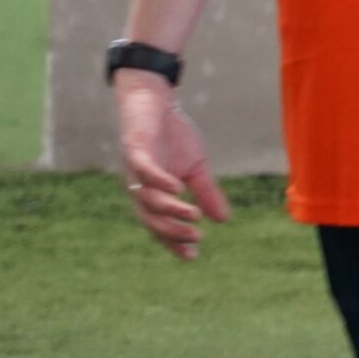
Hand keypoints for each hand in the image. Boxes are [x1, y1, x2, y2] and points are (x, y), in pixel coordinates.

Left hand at [114, 74, 230, 259]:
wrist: (154, 101)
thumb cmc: (172, 135)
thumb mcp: (196, 168)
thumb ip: (206, 193)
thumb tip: (224, 220)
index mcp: (153, 194)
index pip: (160, 225)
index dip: (174, 242)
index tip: (193, 256)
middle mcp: (139, 187)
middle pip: (150, 219)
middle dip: (171, 232)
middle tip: (196, 238)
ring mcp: (135, 170)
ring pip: (147, 199)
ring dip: (171, 210)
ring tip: (194, 216)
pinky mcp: (135, 150)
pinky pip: (144, 171)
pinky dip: (159, 181)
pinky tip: (178, 187)